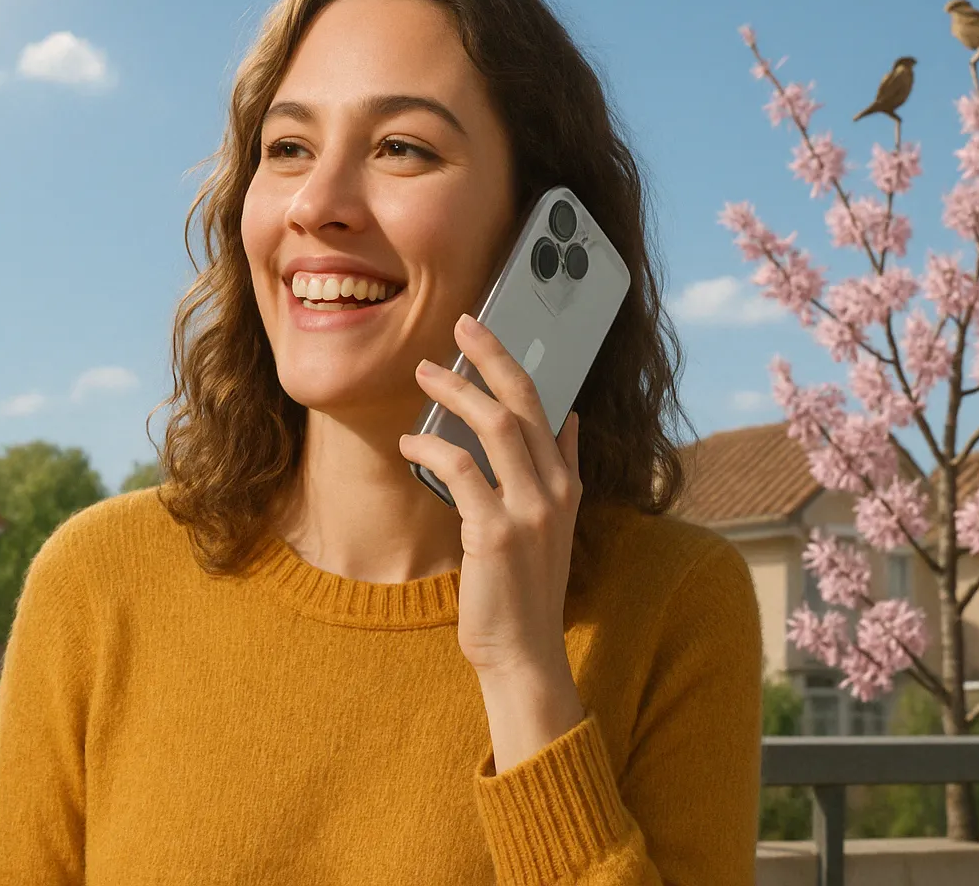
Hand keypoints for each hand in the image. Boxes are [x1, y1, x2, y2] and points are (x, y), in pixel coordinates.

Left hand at [398, 312, 583, 677]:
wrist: (525, 653)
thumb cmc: (526, 589)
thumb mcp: (554, 525)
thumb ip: (561, 470)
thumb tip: (568, 420)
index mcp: (566, 484)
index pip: (543, 405)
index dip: (511, 362)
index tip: (484, 331)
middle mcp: (555, 491)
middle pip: (523, 402)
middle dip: (490, 355)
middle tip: (458, 324)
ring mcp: (529, 511)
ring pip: (496, 425)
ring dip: (457, 391)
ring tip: (424, 373)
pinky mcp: (497, 534)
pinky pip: (462, 470)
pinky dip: (433, 447)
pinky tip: (410, 442)